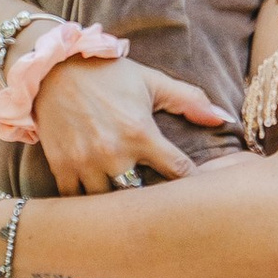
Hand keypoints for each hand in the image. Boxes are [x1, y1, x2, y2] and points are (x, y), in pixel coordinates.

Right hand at [35, 51, 231, 191]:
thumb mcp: (151, 82)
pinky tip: (100, 207)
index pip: (178, 172)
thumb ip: (191, 101)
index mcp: (141, 133)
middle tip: (163, 206)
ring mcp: (85, 162)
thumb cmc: (108, 75)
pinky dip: (89, 208)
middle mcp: (114, 152)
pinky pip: (77, 203)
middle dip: (154, 202)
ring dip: (122, 207)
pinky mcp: (62, 166)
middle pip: (144, 198)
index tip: (194, 190)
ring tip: (132, 209)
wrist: (53, 67)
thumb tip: (225, 119)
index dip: (189, 183)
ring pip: (110, 205)